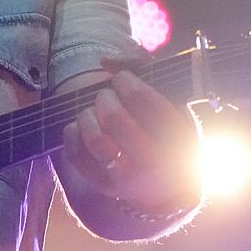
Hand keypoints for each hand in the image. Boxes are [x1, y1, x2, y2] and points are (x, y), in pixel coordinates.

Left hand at [59, 63, 201, 217]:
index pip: (141, 98)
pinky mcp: (104, 186)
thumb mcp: (172, 102)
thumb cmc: (168, 134)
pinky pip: (76, 155)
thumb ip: (145, 69)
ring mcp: (128, 177)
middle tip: (106, 97)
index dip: (124, 80)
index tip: (122, 80)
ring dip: (87, 116)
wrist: (169, 188)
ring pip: (94, 139)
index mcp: (177, 136)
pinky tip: (82, 127)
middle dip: (104, 98)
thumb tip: (106, 62)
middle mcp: (154, 161)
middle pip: (114, 117)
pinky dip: (73, 134)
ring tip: (94, 114)